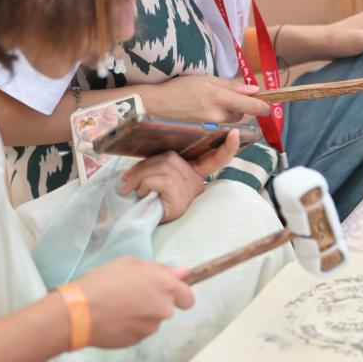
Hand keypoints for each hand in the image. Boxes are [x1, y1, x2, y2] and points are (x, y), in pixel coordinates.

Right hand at [77, 257, 193, 347]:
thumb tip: (183, 273)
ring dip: (142, 315)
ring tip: (118, 306)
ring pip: (152, 321)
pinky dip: (131, 326)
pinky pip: (139, 331)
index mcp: (165, 286)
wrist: (79, 312)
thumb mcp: (130, 263)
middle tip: (132, 294)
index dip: (179, 295)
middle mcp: (163, 309)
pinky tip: (114, 319)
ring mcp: (150, 328)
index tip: (165, 292)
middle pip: (168, 309)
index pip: (188, 298)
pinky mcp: (137, 341)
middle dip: (155, 303)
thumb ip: (160, 269)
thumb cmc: (104, 280)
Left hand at [117, 130, 240, 220]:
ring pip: (163, 167)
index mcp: (195, 174)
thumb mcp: (158, 181)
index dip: (227, 147)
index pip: (216, 159)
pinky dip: (144, 183)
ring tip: (129, 187)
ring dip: (139, 175)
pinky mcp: (181, 197)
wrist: (146, 228)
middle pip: (171, 158)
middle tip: (126, 179)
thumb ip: (158, 167)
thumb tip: (140, 165)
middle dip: (144, 165)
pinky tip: (139, 193)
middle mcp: (196, 181)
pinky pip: (160, 180)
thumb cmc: (151, 203)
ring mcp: (190, 189)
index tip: (235, 133)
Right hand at [141, 74, 271, 123]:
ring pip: (229, 122)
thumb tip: (254, 89)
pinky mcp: (204, 135)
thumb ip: (231, 85)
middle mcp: (217, 115)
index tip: (268, 107)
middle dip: (236, 107)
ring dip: (226, 115)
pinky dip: (216, 123)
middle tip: (219, 98)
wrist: (154, 106)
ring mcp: (210, 127)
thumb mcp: (205, 79)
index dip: (262, 106)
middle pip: (240, 114)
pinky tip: (201, 116)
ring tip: (207, 106)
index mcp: (219, 97)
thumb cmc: (178, 88)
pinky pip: (219, 130)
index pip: (250, 105)